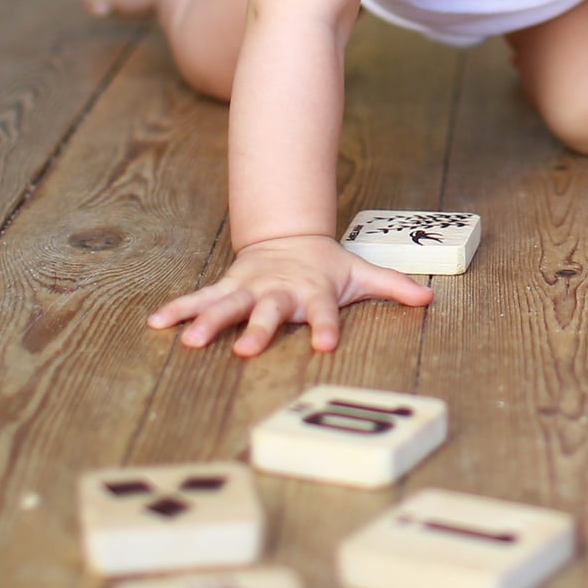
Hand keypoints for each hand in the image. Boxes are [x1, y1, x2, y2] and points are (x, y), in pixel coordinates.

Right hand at [148, 234, 433, 355]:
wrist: (291, 235)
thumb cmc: (329, 266)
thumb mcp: (363, 274)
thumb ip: (394, 288)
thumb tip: (430, 297)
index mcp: (314, 291)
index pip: (325, 310)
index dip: (326, 326)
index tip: (325, 344)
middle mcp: (280, 291)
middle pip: (270, 311)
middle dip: (259, 329)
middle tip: (248, 351)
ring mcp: (251, 287)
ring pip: (229, 304)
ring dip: (209, 321)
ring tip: (191, 339)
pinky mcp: (229, 287)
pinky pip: (201, 298)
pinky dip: (180, 309)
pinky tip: (157, 322)